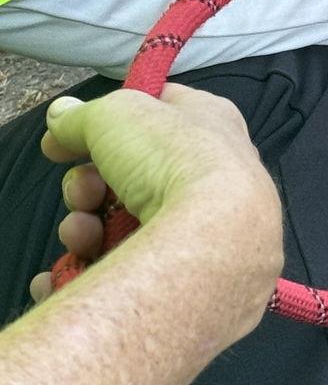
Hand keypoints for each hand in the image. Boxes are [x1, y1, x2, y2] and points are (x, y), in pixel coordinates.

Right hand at [28, 86, 282, 313]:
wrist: (209, 235)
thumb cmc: (174, 159)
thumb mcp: (115, 114)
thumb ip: (81, 116)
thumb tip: (60, 116)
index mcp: (209, 123)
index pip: (158, 112)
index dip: (111, 121)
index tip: (67, 137)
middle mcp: (210, 173)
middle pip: (129, 176)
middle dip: (88, 185)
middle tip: (83, 192)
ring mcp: (198, 226)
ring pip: (121, 223)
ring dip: (85, 226)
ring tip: (83, 231)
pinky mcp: (182, 272)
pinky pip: (126, 265)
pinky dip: (90, 264)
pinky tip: (73, 264)